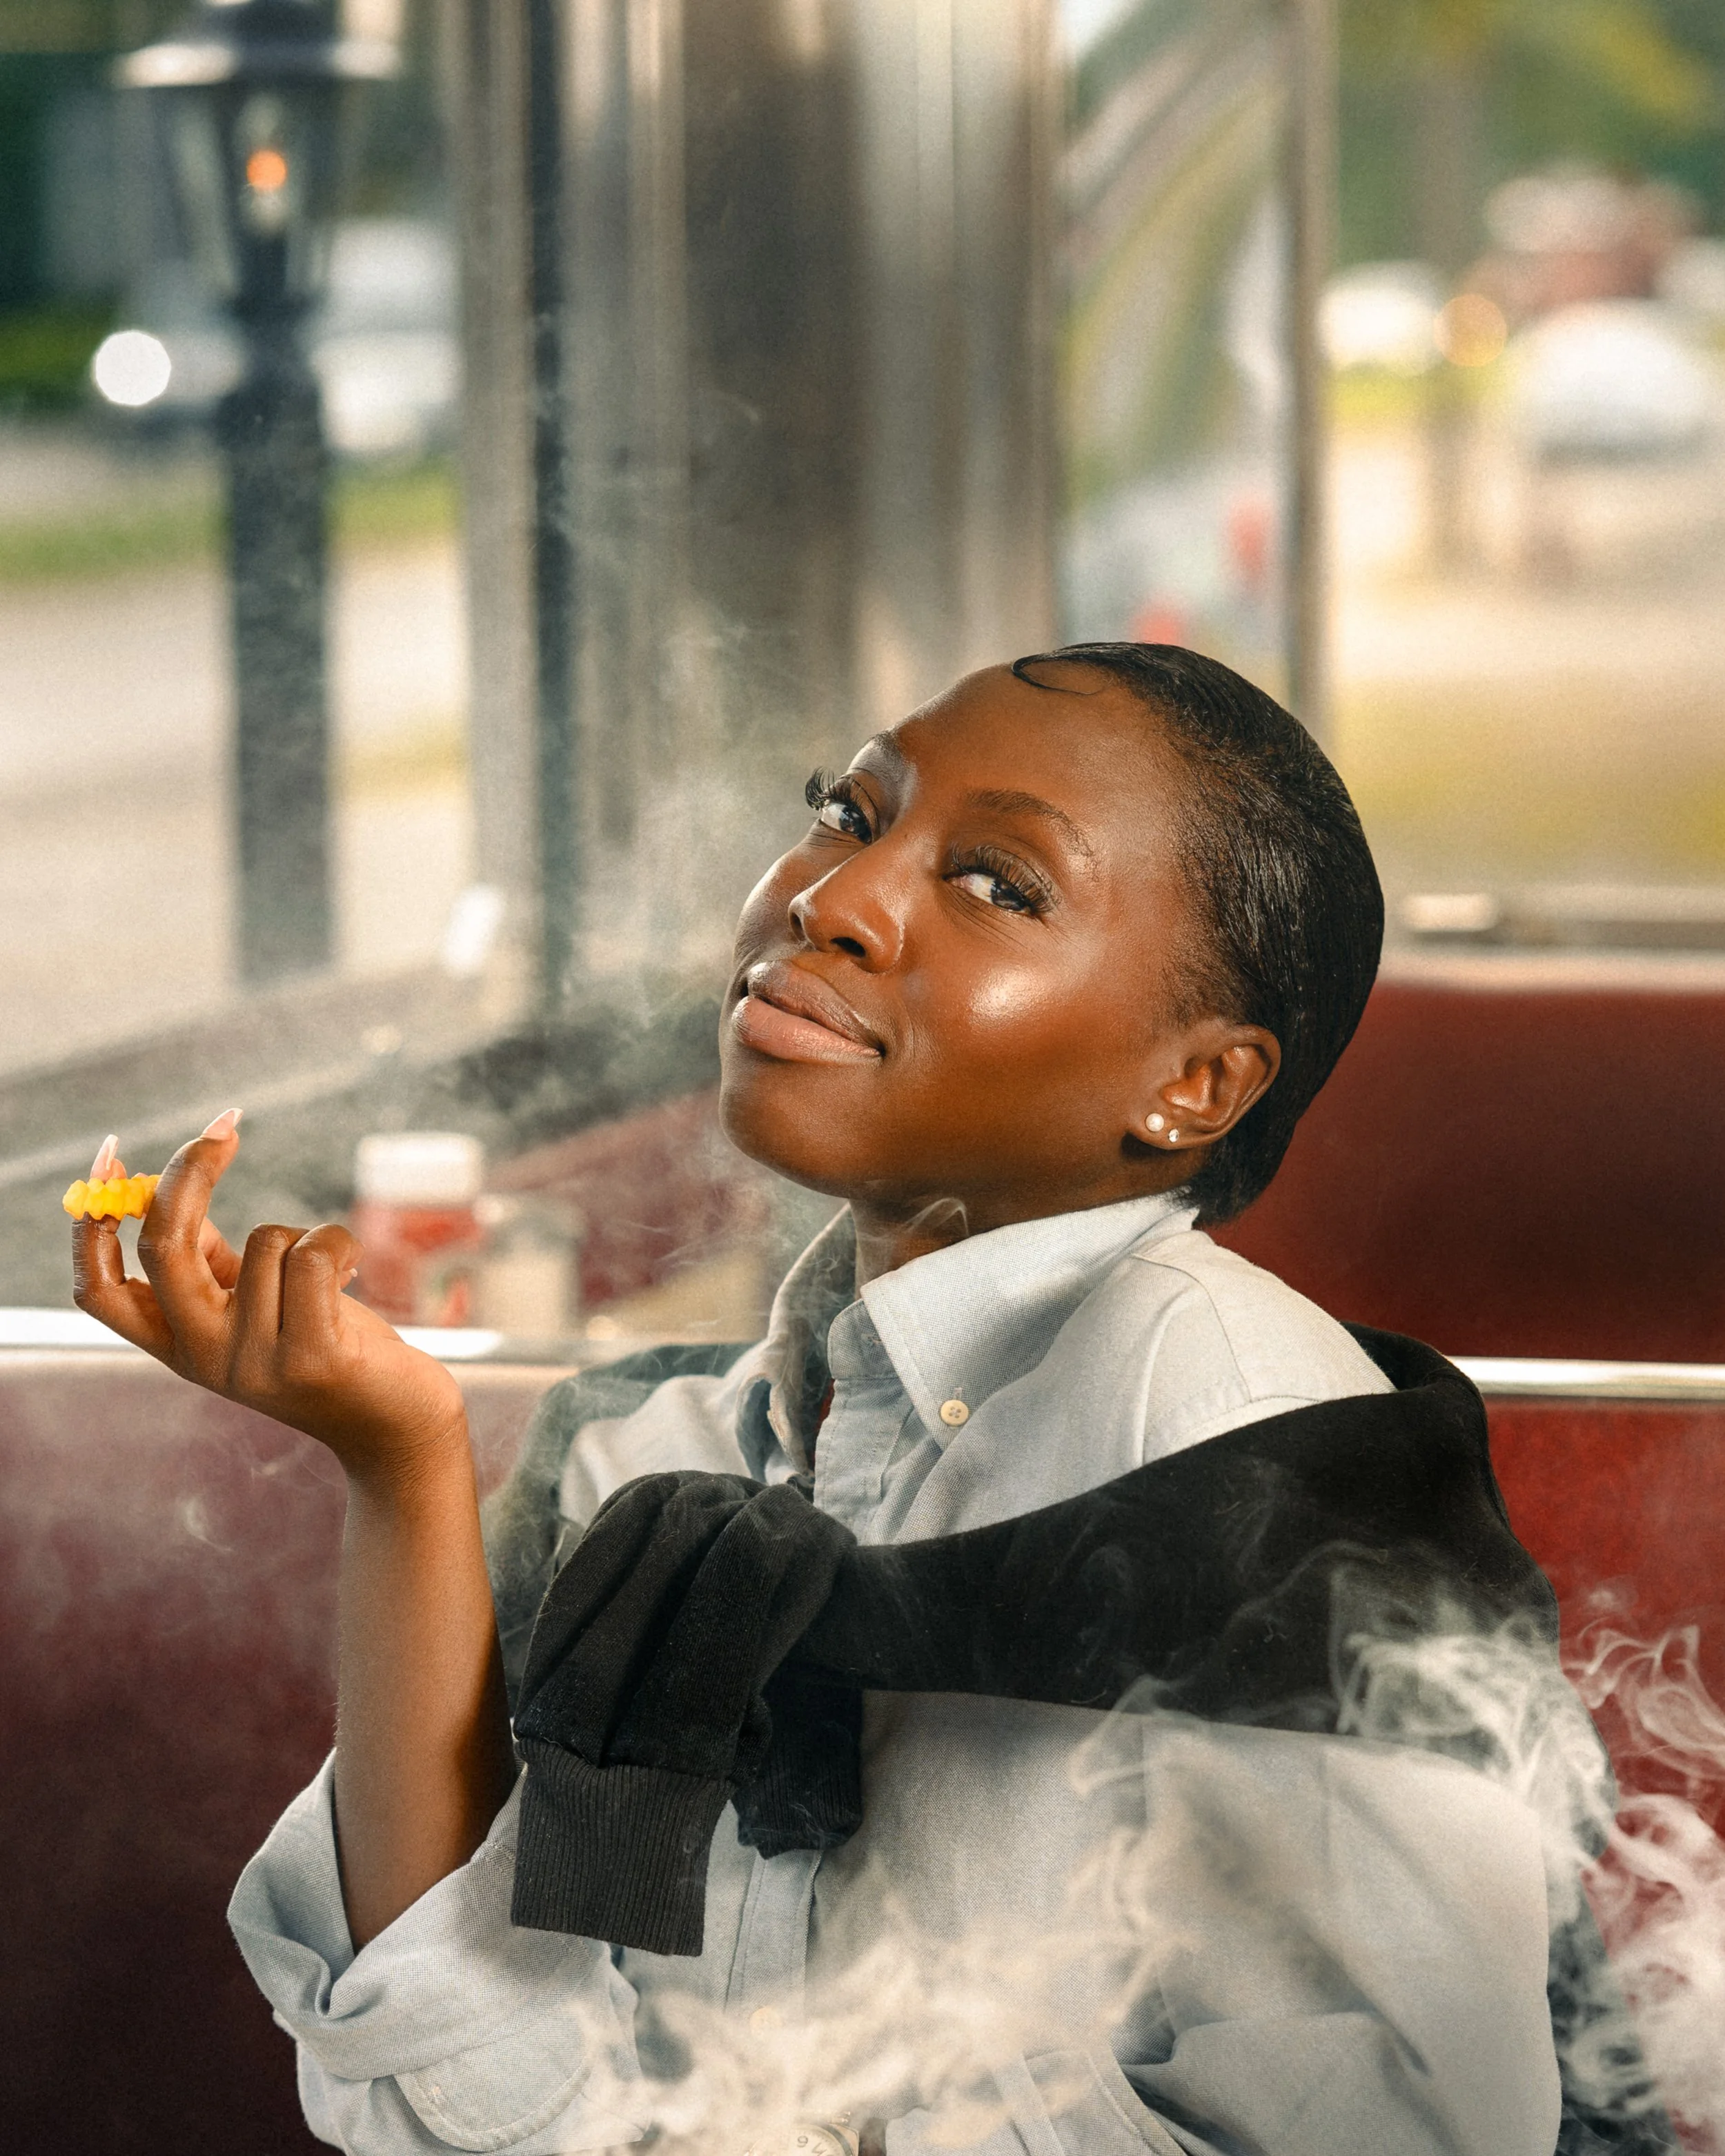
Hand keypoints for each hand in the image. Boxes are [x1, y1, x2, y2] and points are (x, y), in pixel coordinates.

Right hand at [72, 1113, 466, 1485]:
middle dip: (189, 1171)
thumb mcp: (255, 1310)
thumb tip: (176, 1195)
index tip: (110, 1154)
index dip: (90, 1221)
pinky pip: (313, 1256)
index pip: (97, 1290)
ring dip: (305, 1233)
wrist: (396, 1426)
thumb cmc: (326, 1349)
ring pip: (265, 1239)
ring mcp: (256, 1362)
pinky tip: (354, 1271)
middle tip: (224, 1126)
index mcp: (178, 1345)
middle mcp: (205, 1357)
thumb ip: (214, 1266)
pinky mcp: (313, 1358)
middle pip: (163, 1246)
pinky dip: (339, 1241)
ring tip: (332, 1270)